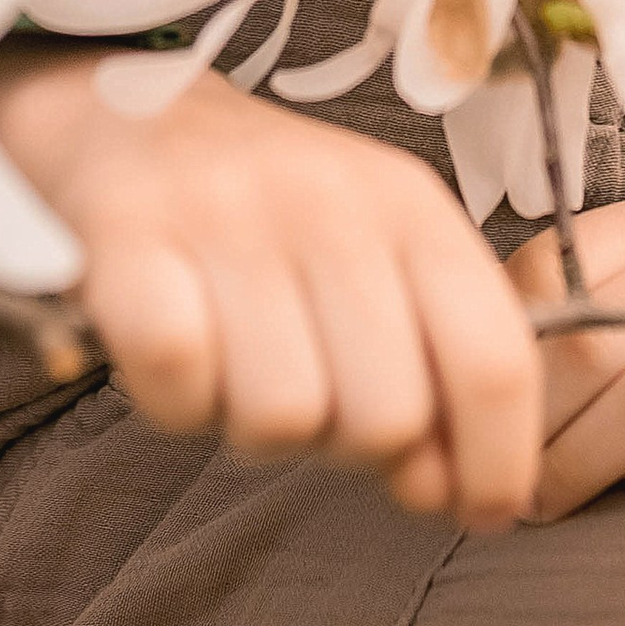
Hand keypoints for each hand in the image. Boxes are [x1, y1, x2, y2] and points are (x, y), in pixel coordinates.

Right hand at [0, 45, 539, 529]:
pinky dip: (174, 398)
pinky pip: (180, 379)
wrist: (124, 115)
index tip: (483, 510)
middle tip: (310, 393)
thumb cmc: (267, 218)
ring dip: (254, 424)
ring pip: (284, 418)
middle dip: (352, 445)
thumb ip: (430, 372)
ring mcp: (228, 212)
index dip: (500, 461)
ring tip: (237, 364)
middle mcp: (330, 200)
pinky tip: (178, 352)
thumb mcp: (373, 263)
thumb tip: (449, 491)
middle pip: (389, 416)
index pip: (495, 357)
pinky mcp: (129, 233)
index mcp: (410, 205)